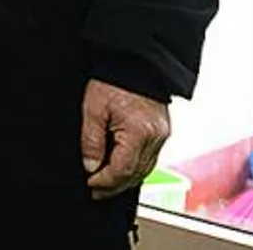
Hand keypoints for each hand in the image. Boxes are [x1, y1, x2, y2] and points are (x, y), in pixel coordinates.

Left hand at [80, 79, 171, 199]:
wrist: (135, 61)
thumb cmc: (112, 79)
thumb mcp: (93, 109)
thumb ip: (91, 140)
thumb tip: (91, 166)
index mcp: (139, 132)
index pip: (122, 170)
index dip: (105, 181)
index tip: (90, 184)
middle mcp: (156, 137)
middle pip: (136, 174)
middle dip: (114, 186)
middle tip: (96, 191)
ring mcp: (162, 135)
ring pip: (145, 169)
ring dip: (126, 179)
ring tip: (106, 184)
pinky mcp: (163, 131)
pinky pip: (150, 157)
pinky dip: (135, 167)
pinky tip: (122, 168)